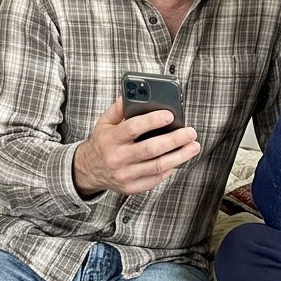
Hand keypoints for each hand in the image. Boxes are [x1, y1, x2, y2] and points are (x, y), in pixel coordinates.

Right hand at [73, 97, 199, 196]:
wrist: (87, 170)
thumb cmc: (102, 143)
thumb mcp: (104, 122)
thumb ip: (119, 108)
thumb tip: (135, 92)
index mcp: (111, 139)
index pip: (134, 128)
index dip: (153, 121)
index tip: (170, 115)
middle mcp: (117, 158)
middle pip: (151, 149)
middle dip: (175, 140)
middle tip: (190, 132)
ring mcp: (124, 175)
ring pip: (157, 166)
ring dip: (179, 156)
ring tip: (193, 147)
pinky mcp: (131, 187)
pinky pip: (154, 180)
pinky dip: (168, 170)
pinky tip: (177, 160)